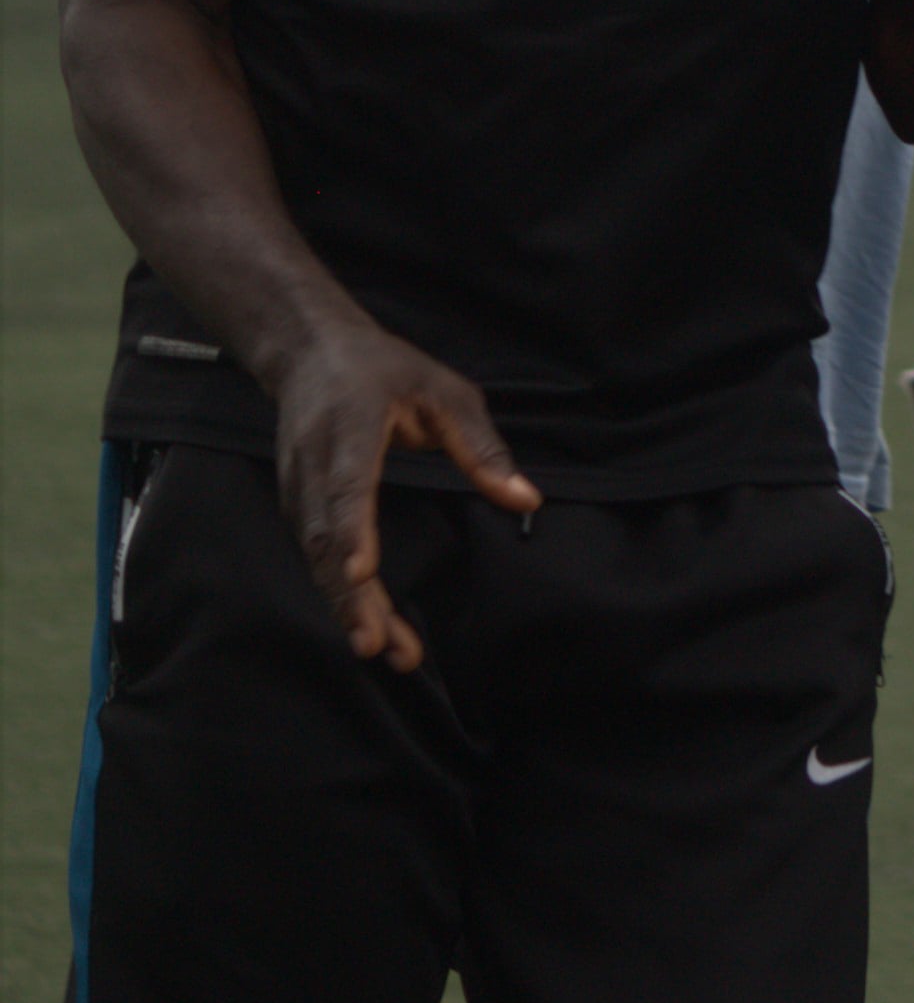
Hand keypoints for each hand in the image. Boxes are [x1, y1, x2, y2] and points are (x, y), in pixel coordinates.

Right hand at [265, 312, 538, 668]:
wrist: (308, 352)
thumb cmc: (384, 370)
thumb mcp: (446, 392)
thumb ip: (482, 447)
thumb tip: (526, 499)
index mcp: (349, 429)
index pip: (347, 487)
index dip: (350, 532)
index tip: (359, 573)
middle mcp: (314, 465)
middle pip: (324, 539)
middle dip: (349, 596)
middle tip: (377, 643)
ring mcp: (297, 488)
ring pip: (314, 558)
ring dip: (345, 607)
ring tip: (384, 650)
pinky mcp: (296, 506)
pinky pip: (314, 557)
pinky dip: (337, 595)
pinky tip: (367, 626)